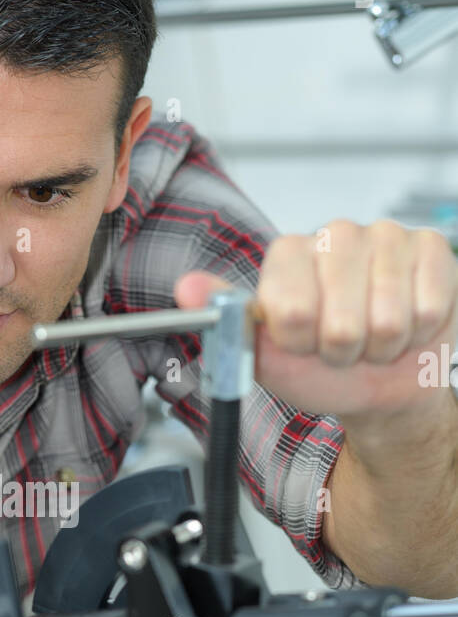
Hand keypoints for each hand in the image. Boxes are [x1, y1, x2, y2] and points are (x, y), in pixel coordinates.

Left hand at [174, 220, 457, 420]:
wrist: (378, 383)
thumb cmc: (319, 366)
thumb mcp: (263, 353)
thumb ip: (227, 317)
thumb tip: (186, 289)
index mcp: (288, 253)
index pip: (289, 310)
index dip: (300, 342)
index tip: (302, 344)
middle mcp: (335, 234)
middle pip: (340, 320)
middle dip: (342, 350)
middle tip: (341, 347)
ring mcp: (386, 236)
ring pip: (386, 319)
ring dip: (381, 346)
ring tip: (373, 340)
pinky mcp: (430, 247)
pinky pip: (427, 308)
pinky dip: (418, 332)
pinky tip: (407, 324)